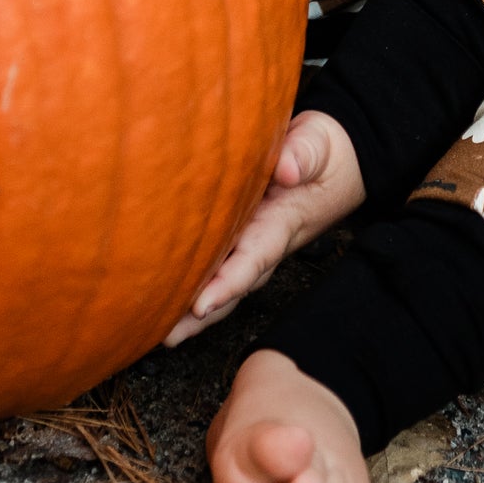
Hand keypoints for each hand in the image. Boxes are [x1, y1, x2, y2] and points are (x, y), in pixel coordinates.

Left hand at [163, 112, 363, 346]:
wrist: (330, 159)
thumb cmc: (322, 152)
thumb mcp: (318, 146)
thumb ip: (305, 155)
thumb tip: (287, 170)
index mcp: (280, 224)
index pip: (254, 259)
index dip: (228, 284)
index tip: (202, 307)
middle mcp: (260, 241)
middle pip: (229, 286)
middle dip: (199, 315)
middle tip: (165, 336)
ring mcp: (245, 241)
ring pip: (216, 280)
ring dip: (188, 308)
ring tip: (154, 328)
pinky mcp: (232, 233)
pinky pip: (209, 261)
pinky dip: (186, 280)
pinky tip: (158, 292)